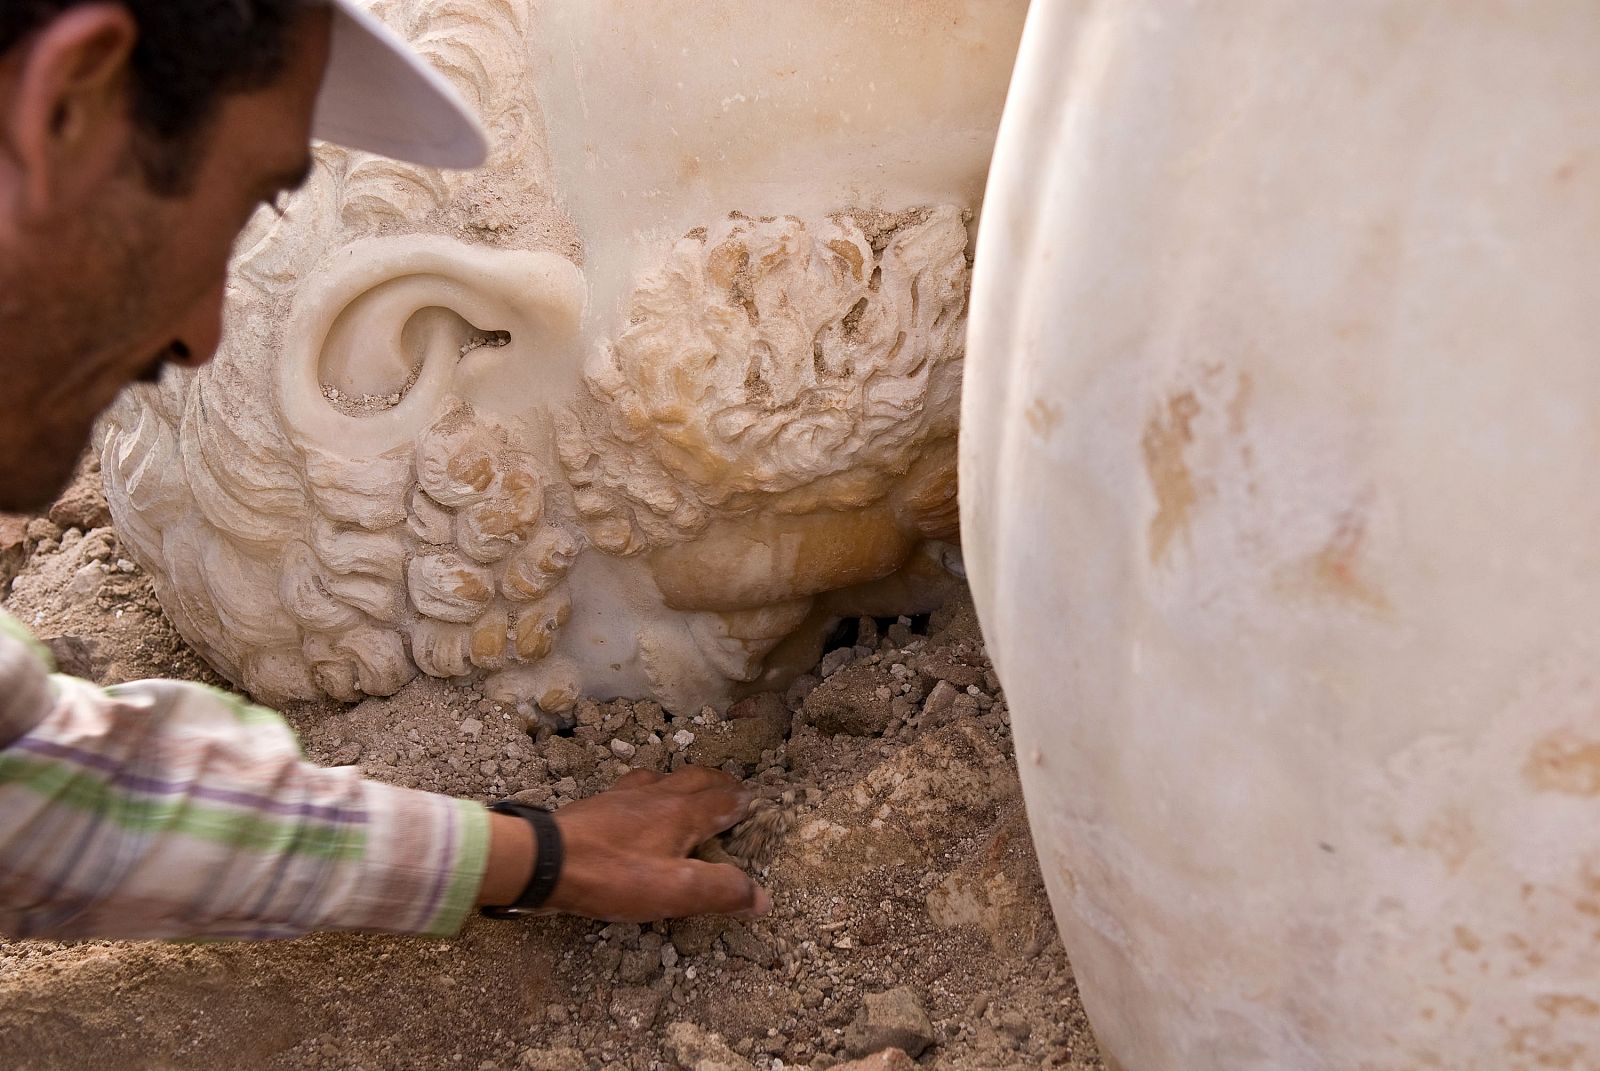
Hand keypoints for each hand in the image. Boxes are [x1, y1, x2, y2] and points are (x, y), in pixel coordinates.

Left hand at [482, 766, 769, 922]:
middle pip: (697, 778)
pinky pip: (635, 786)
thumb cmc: (614, 876)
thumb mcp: (675, 892)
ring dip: (685, 781)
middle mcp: (658, 794)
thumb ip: (721, 891)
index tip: (757, 799)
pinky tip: (638, 801)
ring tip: (690, 789)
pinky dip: (650, 788)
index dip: (742, 801)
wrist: (545, 861)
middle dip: (719, 783)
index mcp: (683, 812)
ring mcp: (625, 795)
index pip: (723, 799)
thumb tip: (762, 897)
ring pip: (664, 778)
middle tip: (732, 789)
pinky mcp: (599, 804)